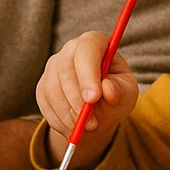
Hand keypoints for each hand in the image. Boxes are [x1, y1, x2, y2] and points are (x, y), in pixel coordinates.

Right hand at [34, 30, 137, 167]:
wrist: (98, 111)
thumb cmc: (116, 94)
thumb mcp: (127, 92)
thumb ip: (120, 90)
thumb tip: (108, 89)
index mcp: (96, 42)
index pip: (88, 48)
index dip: (88, 73)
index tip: (93, 98)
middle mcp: (71, 49)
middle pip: (66, 68)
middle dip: (77, 99)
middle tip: (91, 123)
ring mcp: (54, 65)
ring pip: (53, 88)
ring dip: (69, 113)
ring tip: (88, 127)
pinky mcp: (43, 84)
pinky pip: (45, 102)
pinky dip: (60, 119)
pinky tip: (74, 125)